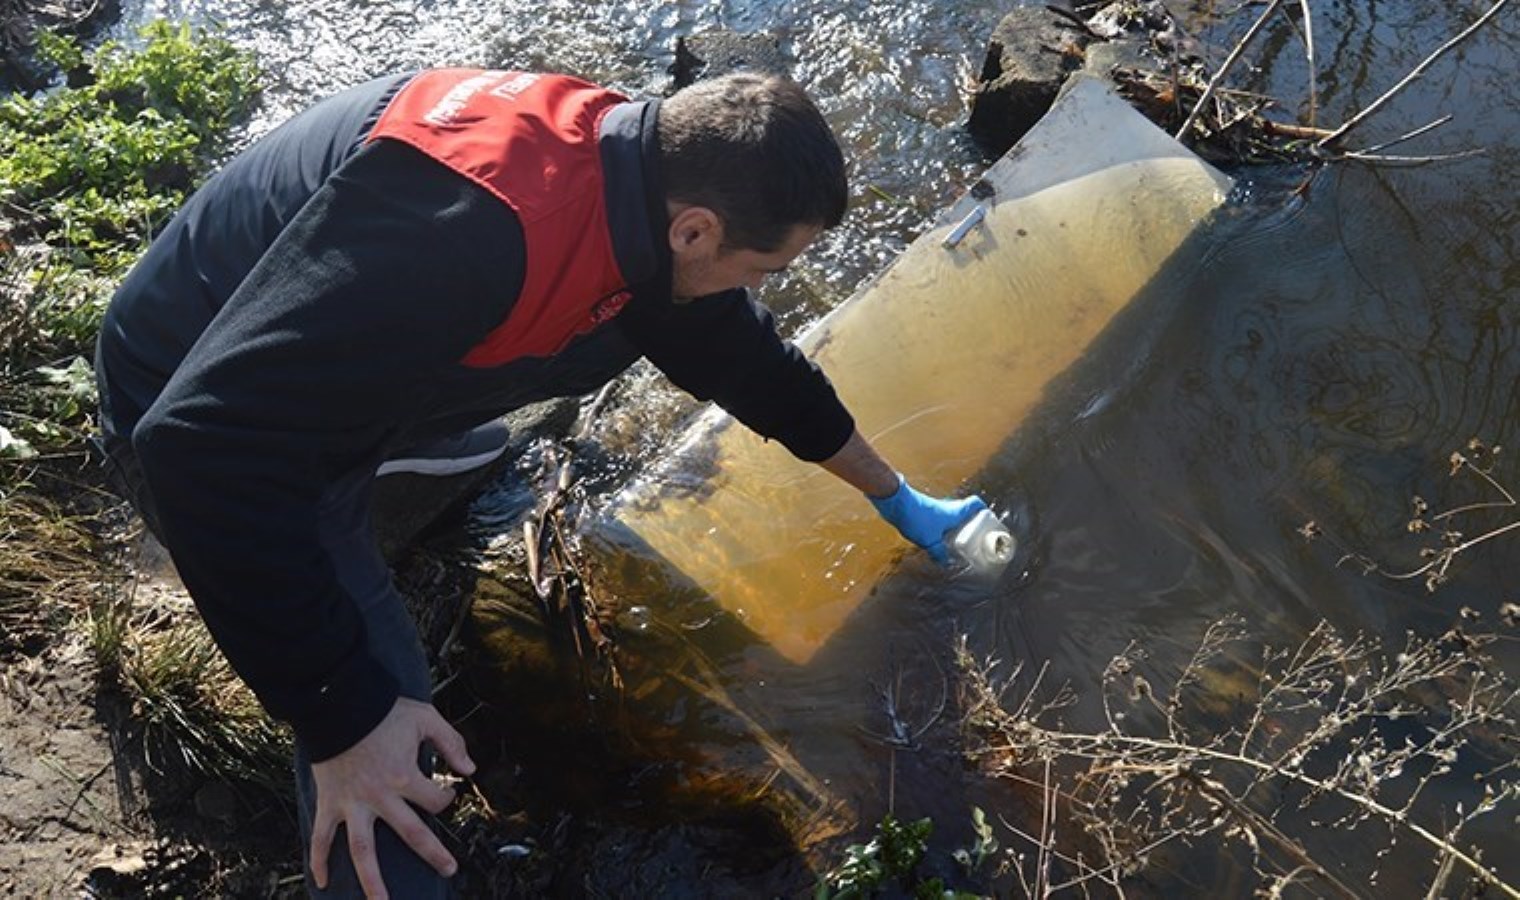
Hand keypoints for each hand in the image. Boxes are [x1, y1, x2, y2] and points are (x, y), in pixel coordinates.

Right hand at [309, 697, 476, 898]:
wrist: (337, 704)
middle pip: (411, 834)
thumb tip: (471, 769)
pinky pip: (321, 837)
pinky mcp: (330, 803)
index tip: (447, 793)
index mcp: (405, 777)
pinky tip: (323, 882)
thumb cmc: (382, 710)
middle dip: (433, 854)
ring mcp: (352, 804)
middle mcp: (380, 797)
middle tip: (449, 871)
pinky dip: (318, 860)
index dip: (447, 798)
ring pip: (363, 851)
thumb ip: (451, 742)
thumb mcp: (426, 718)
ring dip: (372, 881)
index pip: (437, 801)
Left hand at [869, 474, 987, 564]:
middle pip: (965, 512)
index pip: (975, 504)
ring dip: (955, 527)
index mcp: (955, 512)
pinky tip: (937, 539)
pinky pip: (939, 520)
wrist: (896, 503)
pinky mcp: (925, 511)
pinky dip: (942, 528)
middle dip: (970, 523)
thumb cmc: (917, 517)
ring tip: (956, 541)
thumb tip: (945, 563)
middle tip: (973, 537)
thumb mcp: (930, 540)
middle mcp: (948, 508)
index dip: (983, 510)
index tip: (987, 519)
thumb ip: (938, 553)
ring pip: (951, 516)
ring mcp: (936, 509)